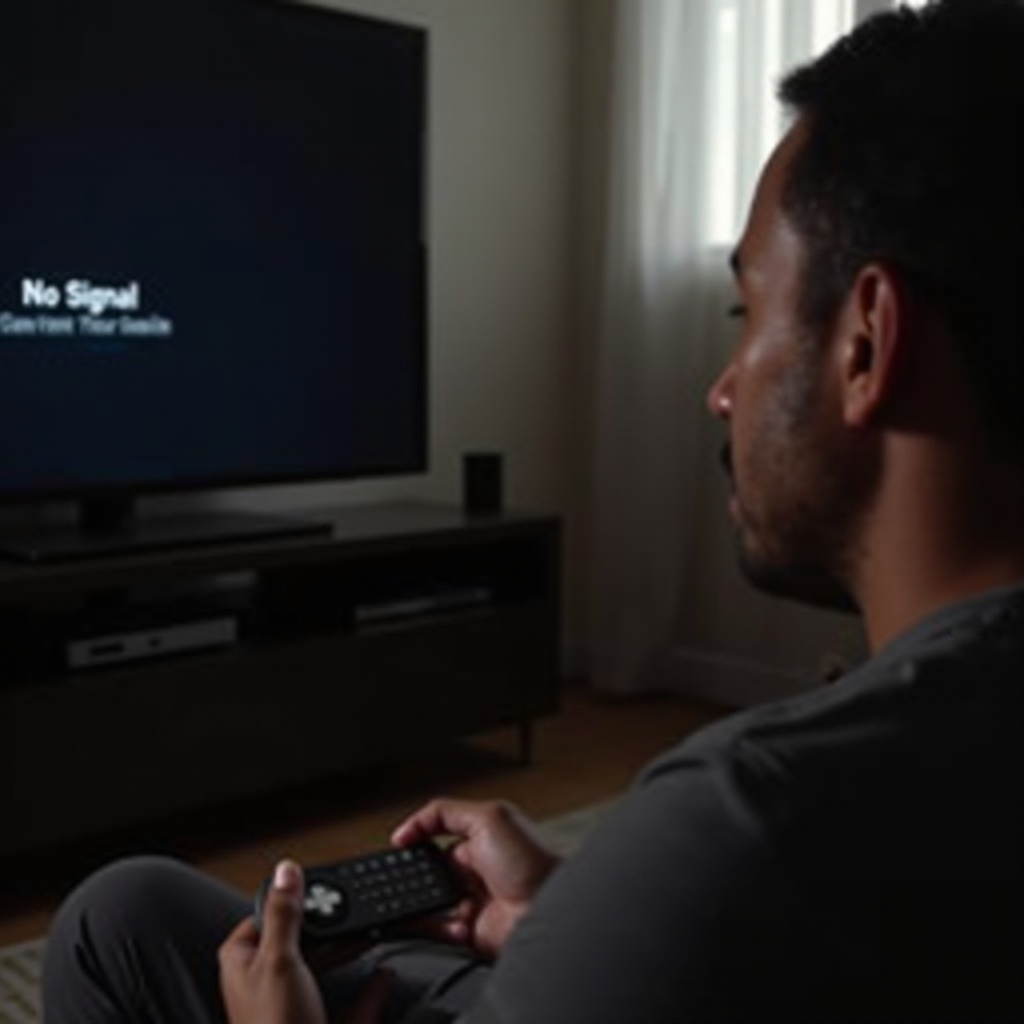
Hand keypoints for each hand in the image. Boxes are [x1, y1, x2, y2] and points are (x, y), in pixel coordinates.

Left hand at [218, 859, 393, 1023]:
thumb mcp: (279, 961)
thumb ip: (285, 914)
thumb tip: (285, 869)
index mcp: (243, 963)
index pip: (266, 915)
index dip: (293, 899)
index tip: (321, 883)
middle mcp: (265, 985)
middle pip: (303, 940)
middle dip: (332, 925)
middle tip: (356, 905)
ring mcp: (293, 1010)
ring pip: (326, 970)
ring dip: (353, 950)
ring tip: (376, 929)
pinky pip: (351, 1007)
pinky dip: (370, 991)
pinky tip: (384, 976)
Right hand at [391, 798, 560, 957]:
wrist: (549, 913)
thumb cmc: (533, 862)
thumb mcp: (489, 817)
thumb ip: (445, 813)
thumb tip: (408, 828)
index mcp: (481, 837)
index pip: (436, 834)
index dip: (416, 838)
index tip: (399, 845)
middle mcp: (475, 869)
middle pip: (428, 870)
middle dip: (417, 875)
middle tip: (410, 877)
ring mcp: (471, 901)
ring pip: (428, 902)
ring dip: (427, 904)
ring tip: (439, 901)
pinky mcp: (469, 930)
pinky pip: (438, 929)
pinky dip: (440, 927)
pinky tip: (460, 923)